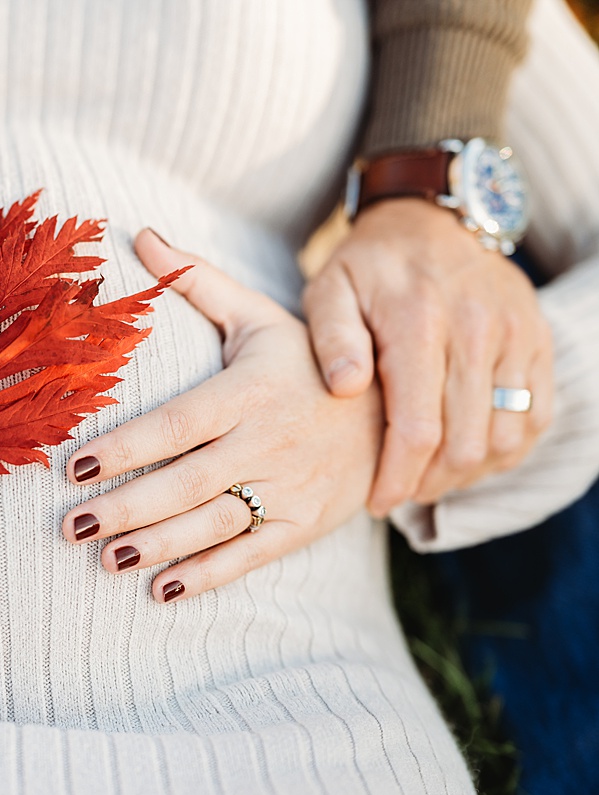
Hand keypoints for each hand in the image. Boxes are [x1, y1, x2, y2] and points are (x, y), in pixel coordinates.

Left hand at [61, 229, 381, 602]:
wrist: (399, 408)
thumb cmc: (309, 360)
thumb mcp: (259, 315)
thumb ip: (196, 281)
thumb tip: (138, 233)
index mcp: (249, 390)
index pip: (177, 424)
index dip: (125, 446)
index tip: (73, 464)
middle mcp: (268, 441)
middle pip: (185, 481)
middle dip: (125, 506)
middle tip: (71, 525)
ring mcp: (289, 487)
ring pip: (213, 524)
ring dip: (158, 545)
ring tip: (105, 557)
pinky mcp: (304, 523)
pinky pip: (252, 556)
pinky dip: (208, 576)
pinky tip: (162, 590)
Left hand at [303, 199, 552, 514]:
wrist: (430, 220)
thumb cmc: (367, 265)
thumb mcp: (328, 289)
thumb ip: (332, 338)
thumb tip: (344, 388)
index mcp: (418, 322)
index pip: (418, 428)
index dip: (398, 478)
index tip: (376, 502)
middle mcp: (478, 330)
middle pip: (465, 443)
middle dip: (428, 484)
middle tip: (397, 494)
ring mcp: (516, 335)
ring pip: (506, 439)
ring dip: (468, 473)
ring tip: (428, 479)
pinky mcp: (538, 341)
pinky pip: (536, 418)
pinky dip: (505, 450)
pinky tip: (467, 456)